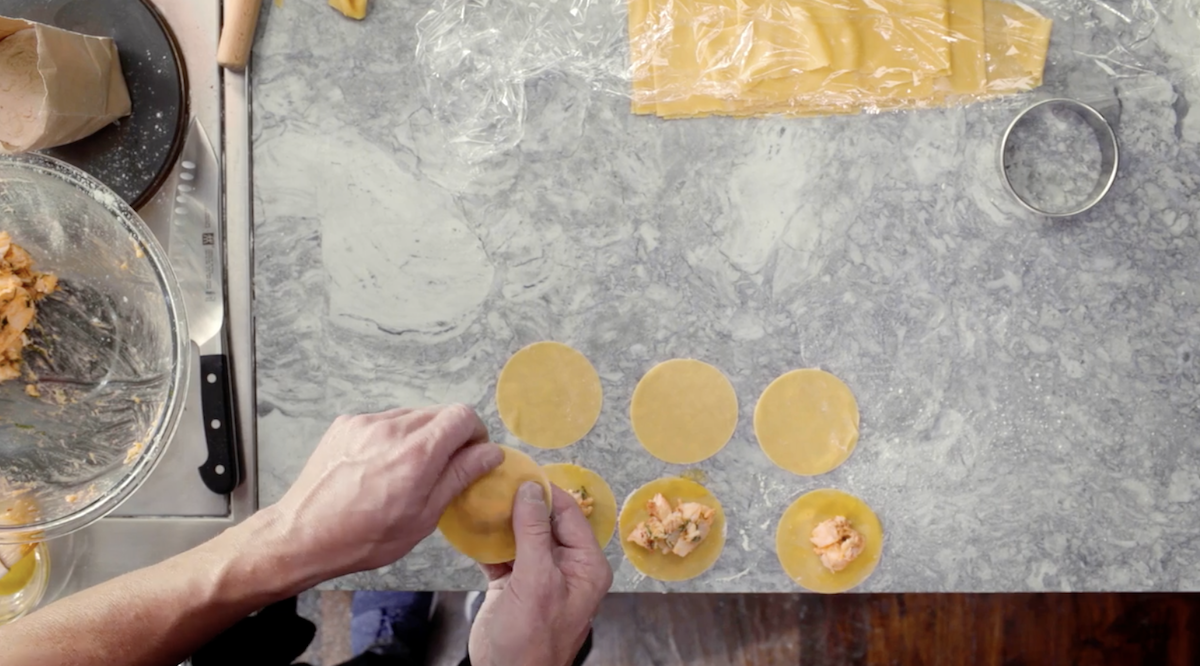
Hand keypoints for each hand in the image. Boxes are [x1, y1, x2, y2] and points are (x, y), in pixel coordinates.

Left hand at [261, 404, 502, 586]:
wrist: (303, 534)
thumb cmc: (364, 537)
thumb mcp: (423, 516)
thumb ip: (460, 477)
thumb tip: (490, 453)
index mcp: (417, 453)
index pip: (463, 416)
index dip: (474, 434)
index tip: (470, 456)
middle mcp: (392, 428)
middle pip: (439, 413)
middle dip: (449, 437)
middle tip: (440, 470)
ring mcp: (366, 422)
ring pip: (412, 415)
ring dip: (420, 436)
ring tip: (405, 471)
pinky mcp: (346, 423)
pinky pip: (384, 421)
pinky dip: (392, 437)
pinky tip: (379, 467)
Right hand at [469, 483, 612, 665]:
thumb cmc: (530, 640)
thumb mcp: (536, 581)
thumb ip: (534, 532)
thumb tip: (531, 489)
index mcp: (585, 565)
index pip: (570, 513)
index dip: (546, 491)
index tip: (521, 471)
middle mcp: (566, 567)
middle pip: (545, 521)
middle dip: (521, 502)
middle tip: (496, 479)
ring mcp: (538, 575)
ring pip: (522, 535)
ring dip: (502, 519)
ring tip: (481, 495)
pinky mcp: (513, 585)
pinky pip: (503, 553)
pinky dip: (488, 541)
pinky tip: (472, 524)